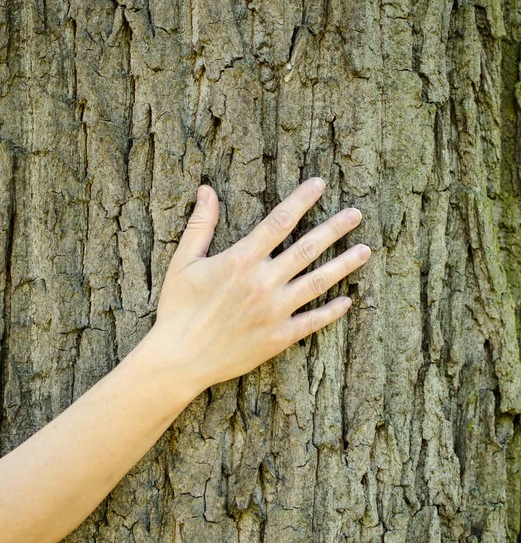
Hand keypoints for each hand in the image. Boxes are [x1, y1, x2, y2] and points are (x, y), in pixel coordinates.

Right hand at [145, 177, 370, 390]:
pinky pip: (313, 321)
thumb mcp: (183, 262)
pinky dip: (332, 311)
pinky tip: (347, 301)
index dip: (302, 199)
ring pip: (318, 282)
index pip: (279, 221)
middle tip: (356, 214)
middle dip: (335, 227)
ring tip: (365, 251)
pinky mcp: (279, 337)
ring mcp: (275, 311)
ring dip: (344, 264)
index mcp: (241, 260)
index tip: (320, 184)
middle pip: (308, 248)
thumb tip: (206, 189)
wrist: (180, 358)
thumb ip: (200, 225)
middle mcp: (264, 282)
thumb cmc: (178, 308)